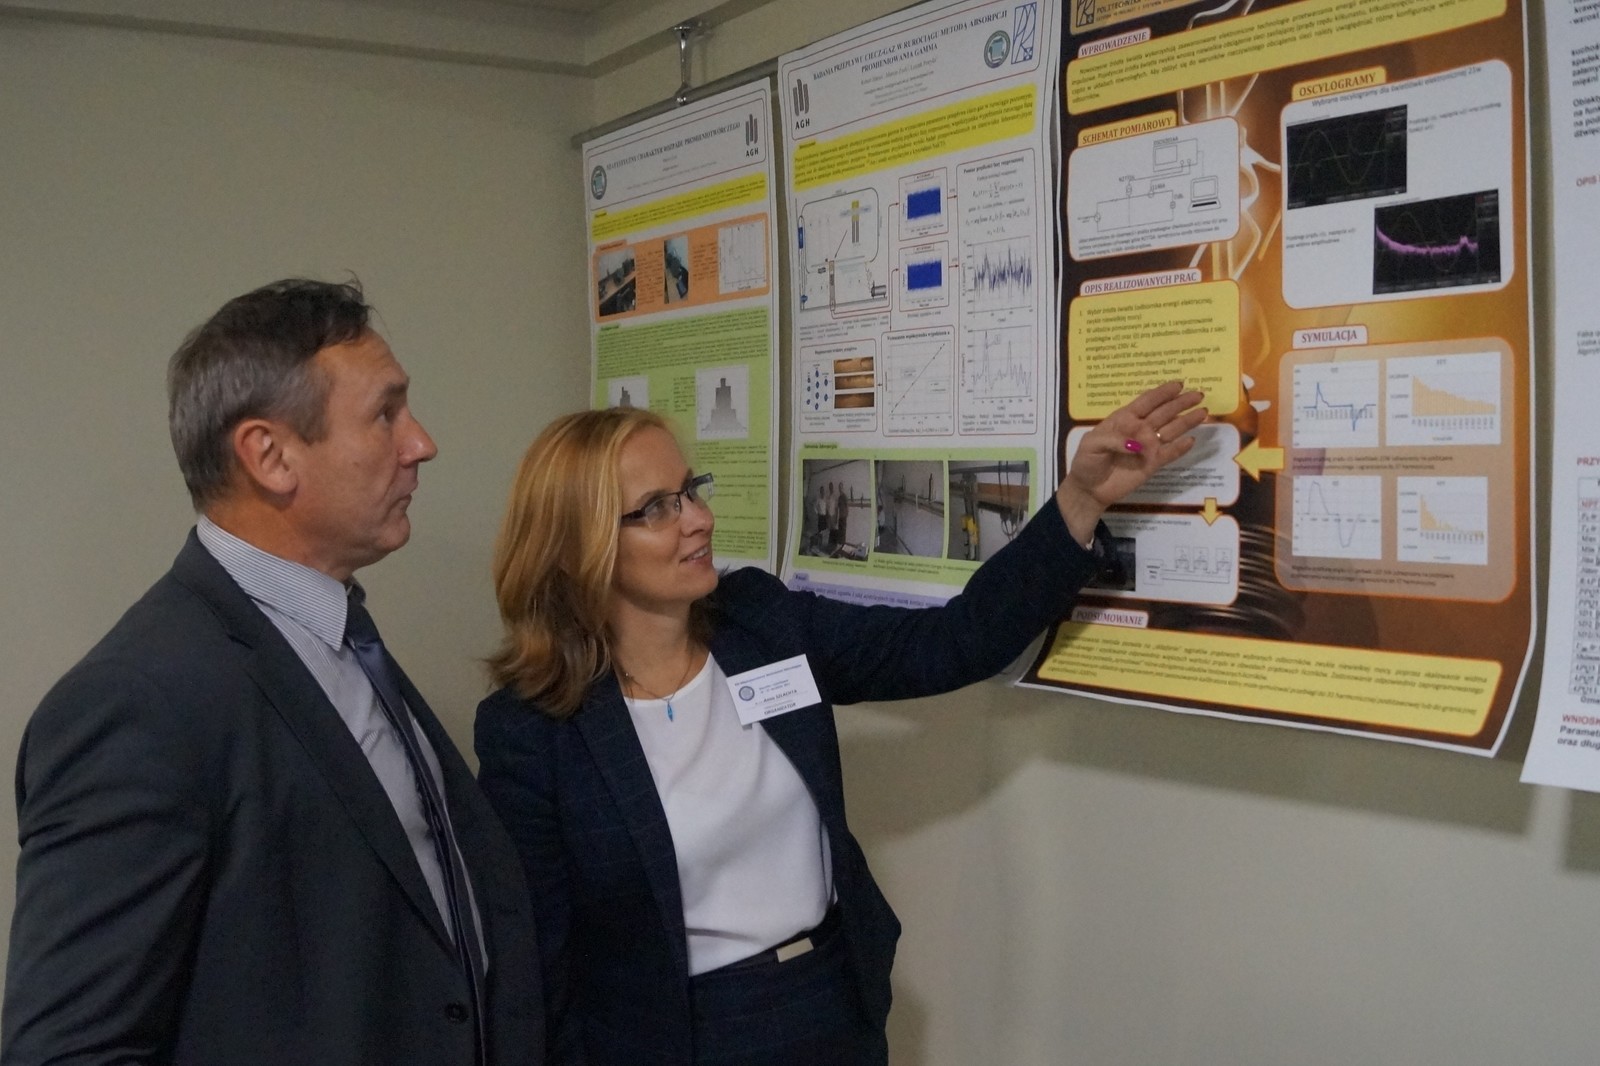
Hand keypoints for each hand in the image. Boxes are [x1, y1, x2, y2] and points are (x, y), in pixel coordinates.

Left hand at [1055, 380, 1207, 544]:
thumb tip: (1138, 445)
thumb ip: (1114, 440)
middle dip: (1181, 403)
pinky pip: (1169, 454)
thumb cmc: (1087, 461)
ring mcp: (1148, 447)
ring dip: (1186, 422)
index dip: (1162, 393)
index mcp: (1124, 419)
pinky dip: (1180, 448)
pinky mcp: (1153, 464)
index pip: (1147, 402)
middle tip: (1199, 394)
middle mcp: (1140, 429)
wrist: (1089, 488)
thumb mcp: (1092, 444)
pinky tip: (1191, 440)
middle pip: (1164, 413)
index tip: (1178, 385)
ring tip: (1203, 413)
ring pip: (1171, 430)